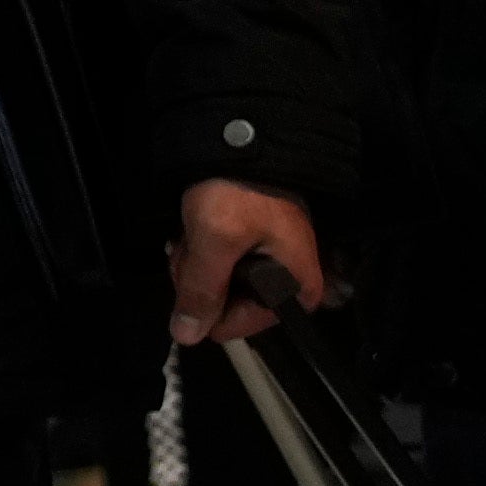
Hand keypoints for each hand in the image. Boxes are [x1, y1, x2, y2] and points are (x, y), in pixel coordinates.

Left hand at [172, 181, 332, 347]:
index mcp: (297, 290)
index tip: (198, 273)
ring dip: (194, 264)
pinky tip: (194, 233)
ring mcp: (266, 271)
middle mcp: (288, 287)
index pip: (239, 327)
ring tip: (196, 234)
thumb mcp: (215, 240)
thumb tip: (187, 336)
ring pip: (213, 290)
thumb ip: (201, 290)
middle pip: (225, 309)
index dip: (208, 307)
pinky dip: (198, 254)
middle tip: (195, 246)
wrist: (240, 149)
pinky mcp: (247, 256)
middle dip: (198, 279)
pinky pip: (214, 270)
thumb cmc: (237, 192)